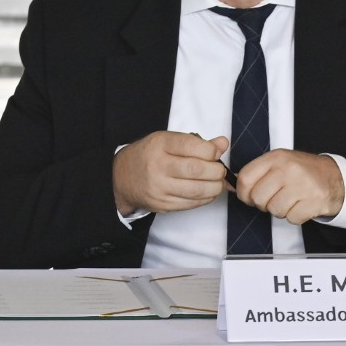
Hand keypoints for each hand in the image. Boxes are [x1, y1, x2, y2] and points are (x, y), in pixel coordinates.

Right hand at [114, 131, 230, 216]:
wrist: (122, 177)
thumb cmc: (149, 155)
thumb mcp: (168, 141)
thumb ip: (197, 143)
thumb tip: (223, 143)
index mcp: (160, 144)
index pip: (191, 146)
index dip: (211, 151)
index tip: (215, 153)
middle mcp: (158, 166)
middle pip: (196, 170)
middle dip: (216, 171)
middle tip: (220, 170)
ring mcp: (159, 187)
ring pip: (197, 190)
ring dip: (215, 187)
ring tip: (217, 182)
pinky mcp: (162, 204)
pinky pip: (191, 203)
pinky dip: (206, 198)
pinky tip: (208, 192)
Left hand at [235, 149, 343, 224]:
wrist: (334, 177)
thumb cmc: (303, 172)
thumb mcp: (281, 162)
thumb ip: (260, 172)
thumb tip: (238, 188)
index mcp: (276, 158)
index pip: (245, 178)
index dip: (243, 193)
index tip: (250, 197)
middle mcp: (288, 169)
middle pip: (258, 198)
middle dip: (263, 204)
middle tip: (275, 198)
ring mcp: (302, 185)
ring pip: (274, 210)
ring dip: (280, 211)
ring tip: (290, 200)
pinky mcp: (313, 201)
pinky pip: (292, 218)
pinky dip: (295, 216)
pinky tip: (301, 205)